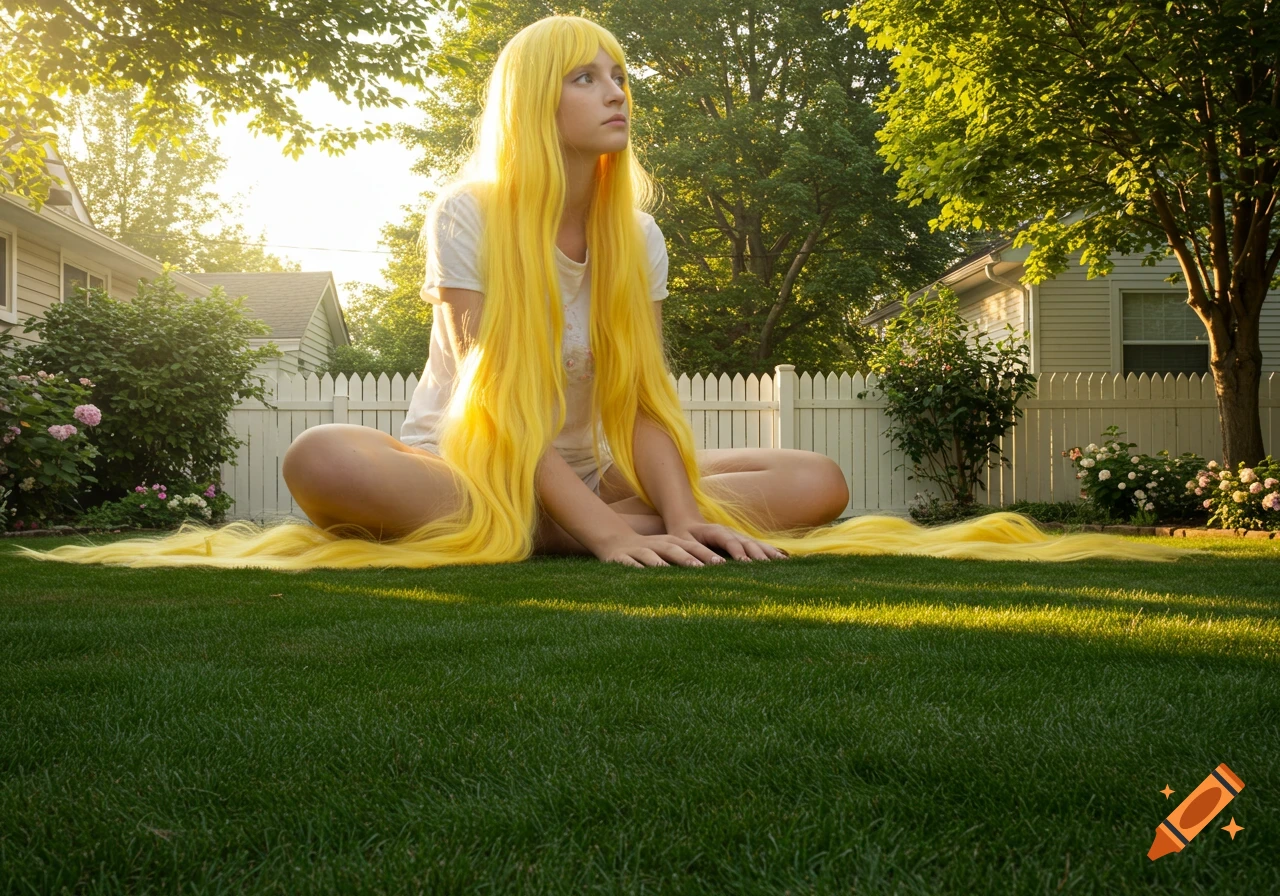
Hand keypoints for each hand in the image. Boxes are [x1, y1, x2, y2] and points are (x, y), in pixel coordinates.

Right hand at [595, 532, 727, 568]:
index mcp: (670, 542)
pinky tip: (640, 577)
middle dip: (688, 558)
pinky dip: (634, 570)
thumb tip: (717, 571)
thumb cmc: (649, 551)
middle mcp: (655, 545)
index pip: (691, 547)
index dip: (705, 554)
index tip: (722, 564)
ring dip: (660, 563)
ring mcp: (637, 551)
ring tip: (670, 572)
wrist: (614, 541)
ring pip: (650, 556)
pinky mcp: (620, 559)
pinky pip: (628, 564)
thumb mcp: (668, 550)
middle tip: (703, 568)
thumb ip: (687, 558)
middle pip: (673, 549)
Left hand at [666, 520, 787, 561]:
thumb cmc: (683, 536)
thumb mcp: (684, 544)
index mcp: (716, 531)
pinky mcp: (742, 541)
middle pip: (748, 542)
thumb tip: (710, 564)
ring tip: (784, 564)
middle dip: (759, 554)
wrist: (687, 523)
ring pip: (756, 544)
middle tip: (770, 567)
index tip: (745, 563)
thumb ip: (696, 553)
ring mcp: (738, 536)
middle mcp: (731, 532)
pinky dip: (771, 553)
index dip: (738, 552)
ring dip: (769, 553)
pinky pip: (759, 547)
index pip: (729, 542)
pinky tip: (784, 559)